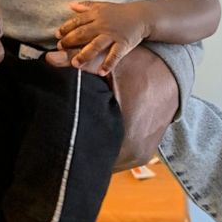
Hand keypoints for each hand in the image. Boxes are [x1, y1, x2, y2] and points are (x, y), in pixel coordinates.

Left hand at [45, 43, 179, 168]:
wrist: (172, 73)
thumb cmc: (142, 68)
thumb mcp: (110, 65)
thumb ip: (80, 64)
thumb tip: (49, 59)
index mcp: (128, 135)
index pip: (90, 154)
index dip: (70, 146)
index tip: (55, 138)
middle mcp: (136, 152)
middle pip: (97, 162)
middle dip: (79, 150)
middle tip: (59, 137)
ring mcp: (140, 156)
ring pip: (107, 162)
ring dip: (92, 150)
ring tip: (72, 136)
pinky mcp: (142, 154)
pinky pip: (117, 158)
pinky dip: (104, 149)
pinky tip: (91, 135)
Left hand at [52, 1, 146, 74]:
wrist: (141, 16)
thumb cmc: (118, 12)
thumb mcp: (101, 6)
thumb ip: (86, 7)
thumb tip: (70, 5)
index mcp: (96, 15)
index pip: (77, 21)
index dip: (66, 28)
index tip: (57, 35)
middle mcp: (102, 24)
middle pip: (83, 33)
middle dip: (70, 41)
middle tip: (60, 48)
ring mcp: (113, 35)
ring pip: (96, 45)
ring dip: (85, 54)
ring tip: (75, 64)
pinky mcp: (123, 43)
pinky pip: (115, 55)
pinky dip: (108, 63)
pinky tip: (101, 72)